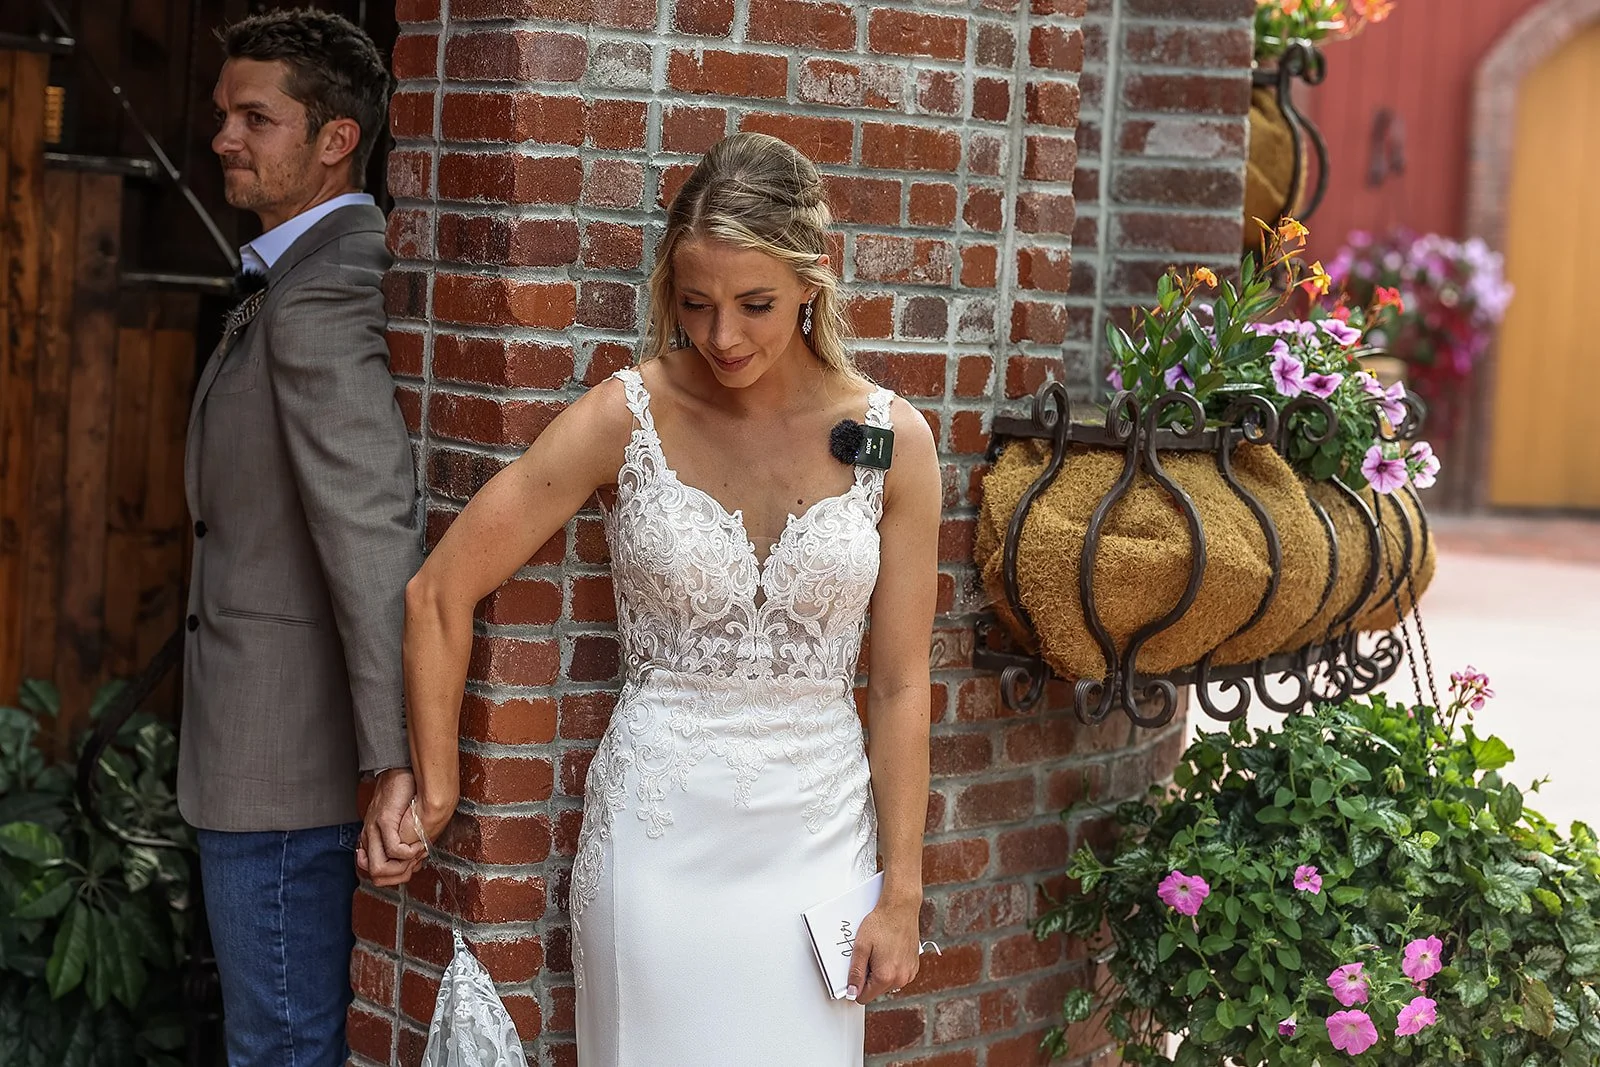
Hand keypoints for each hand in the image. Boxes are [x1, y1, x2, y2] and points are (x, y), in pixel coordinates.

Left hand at [357, 768, 425, 886]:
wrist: (400, 772)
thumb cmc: (402, 796)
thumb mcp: (400, 825)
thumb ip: (402, 843)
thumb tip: (414, 864)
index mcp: (372, 839)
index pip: (375, 873)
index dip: (395, 876)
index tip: (410, 864)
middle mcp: (369, 837)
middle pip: (376, 876)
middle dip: (399, 876)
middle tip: (415, 862)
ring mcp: (374, 830)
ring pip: (379, 870)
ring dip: (403, 867)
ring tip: (416, 853)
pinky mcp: (384, 821)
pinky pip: (394, 850)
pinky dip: (409, 853)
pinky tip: (418, 844)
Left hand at [845, 896, 922, 1003]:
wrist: (900, 908)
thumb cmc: (881, 924)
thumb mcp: (861, 947)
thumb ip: (856, 973)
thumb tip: (852, 992)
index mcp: (886, 977)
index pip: (864, 997)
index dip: (856, 985)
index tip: (856, 970)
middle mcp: (901, 979)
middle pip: (876, 990)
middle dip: (869, 977)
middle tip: (869, 955)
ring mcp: (909, 973)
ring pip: (887, 984)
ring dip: (881, 972)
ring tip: (880, 952)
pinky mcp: (914, 966)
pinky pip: (897, 975)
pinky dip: (891, 967)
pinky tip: (889, 951)